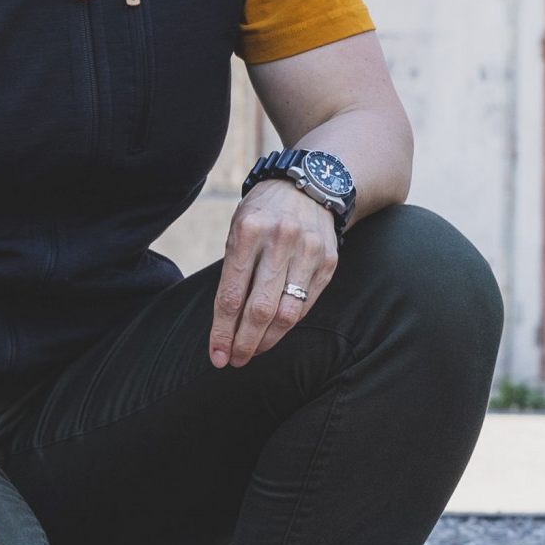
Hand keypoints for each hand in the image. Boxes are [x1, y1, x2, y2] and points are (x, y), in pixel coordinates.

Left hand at [210, 179, 337, 368]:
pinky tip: (275, 331)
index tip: (216, 355)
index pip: (231, 294)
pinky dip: (288, 324)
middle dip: (244, 342)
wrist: (310, 184)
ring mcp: (308, 251)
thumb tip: (224, 323)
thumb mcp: (238, 229)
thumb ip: (233, 270)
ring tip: (253, 351)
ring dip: (268, 340)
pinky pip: (306, 304)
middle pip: (260, 309)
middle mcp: (280, 240)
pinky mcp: (328, 261)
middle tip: (234, 360)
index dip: (222, 331)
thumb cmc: (263, 212)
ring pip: (287, 313)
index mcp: (248, 231)